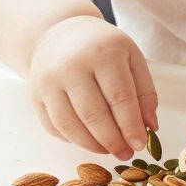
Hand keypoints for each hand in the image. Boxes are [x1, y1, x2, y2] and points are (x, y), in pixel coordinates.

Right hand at [28, 16, 158, 156]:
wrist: (61, 32)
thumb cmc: (102, 48)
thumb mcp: (131, 58)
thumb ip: (145, 92)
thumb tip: (150, 127)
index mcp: (103, 52)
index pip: (120, 98)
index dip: (131, 126)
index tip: (139, 145)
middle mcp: (72, 65)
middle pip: (94, 115)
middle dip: (112, 141)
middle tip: (125, 153)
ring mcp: (49, 80)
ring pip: (70, 125)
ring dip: (92, 146)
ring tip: (107, 150)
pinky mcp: (35, 93)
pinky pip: (53, 127)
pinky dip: (71, 139)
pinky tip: (87, 140)